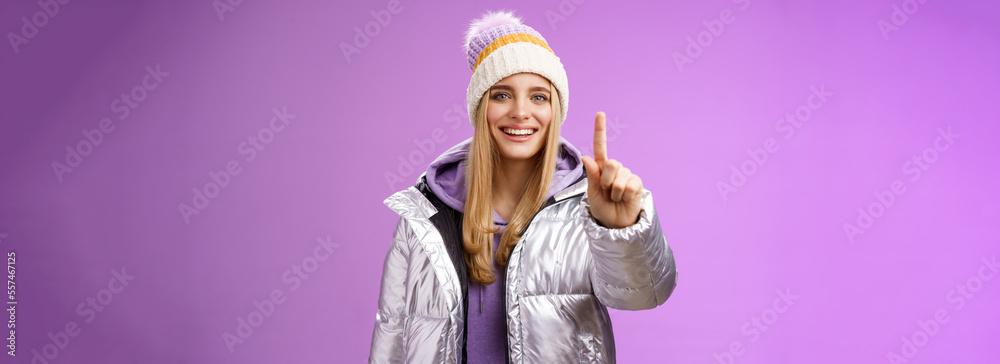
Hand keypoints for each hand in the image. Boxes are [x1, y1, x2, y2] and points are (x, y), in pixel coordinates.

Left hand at [580, 112, 643, 228]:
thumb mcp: (592, 192)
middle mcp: (615, 168)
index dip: (600, 130)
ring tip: (615, 198)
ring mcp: (627, 175)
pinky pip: (628, 185)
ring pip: (618, 177)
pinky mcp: (636, 183)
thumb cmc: (602, 207)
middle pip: (611, 163)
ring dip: (614, 192)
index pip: (601, 147)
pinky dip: (623, 195)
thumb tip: (586, 157)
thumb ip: (592, 175)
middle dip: (606, 181)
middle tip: (607, 192)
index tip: (600, 114)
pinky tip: (624, 199)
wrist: (614, 223)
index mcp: (601, 168)